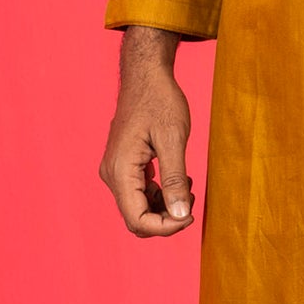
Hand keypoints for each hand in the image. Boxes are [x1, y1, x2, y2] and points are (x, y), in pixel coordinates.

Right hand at [99, 26, 194, 236]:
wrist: (146, 77)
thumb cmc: (160, 101)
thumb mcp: (174, 139)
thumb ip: (175, 179)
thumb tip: (180, 215)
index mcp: (120, 170)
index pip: (137, 220)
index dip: (166, 227)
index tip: (190, 216)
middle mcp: (112, 175)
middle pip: (136, 218)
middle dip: (166, 219)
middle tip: (191, 201)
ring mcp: (116, 171)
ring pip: (138, 208)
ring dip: (165, 207)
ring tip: (188, 185)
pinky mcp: (124, 166)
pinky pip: (139, 193)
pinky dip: (160, 194)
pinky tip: (179, 180)